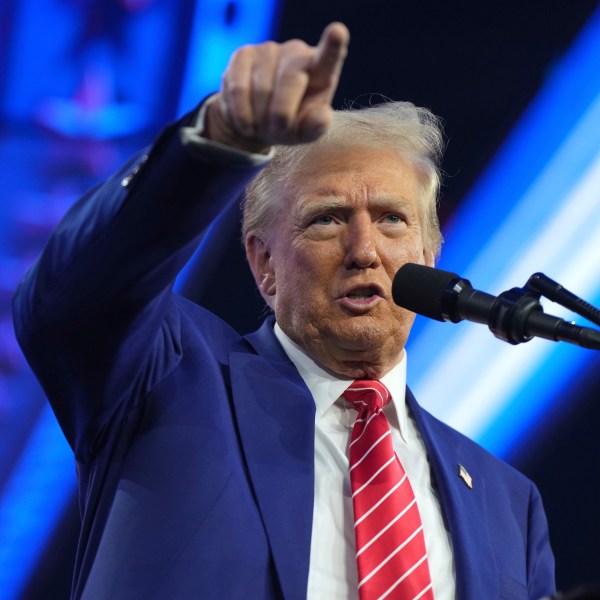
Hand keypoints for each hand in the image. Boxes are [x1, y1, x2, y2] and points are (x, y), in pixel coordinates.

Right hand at [205, 22, 348, 152]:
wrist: (254, 123)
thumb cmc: (288, 126)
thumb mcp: (304, 133)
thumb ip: (316, 127)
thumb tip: (322, 116)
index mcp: (321, 71)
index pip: (329, 56)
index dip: (332, 44)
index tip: (338, 32)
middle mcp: (297, 52)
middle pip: (291, 80)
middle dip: (281, 115)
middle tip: (278, 129)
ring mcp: (270, 49)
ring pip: (262, 88)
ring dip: (260, 117)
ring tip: (262, 124)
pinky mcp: (243, 54)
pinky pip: (239, 89)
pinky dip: (241, 114)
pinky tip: (246, 121)